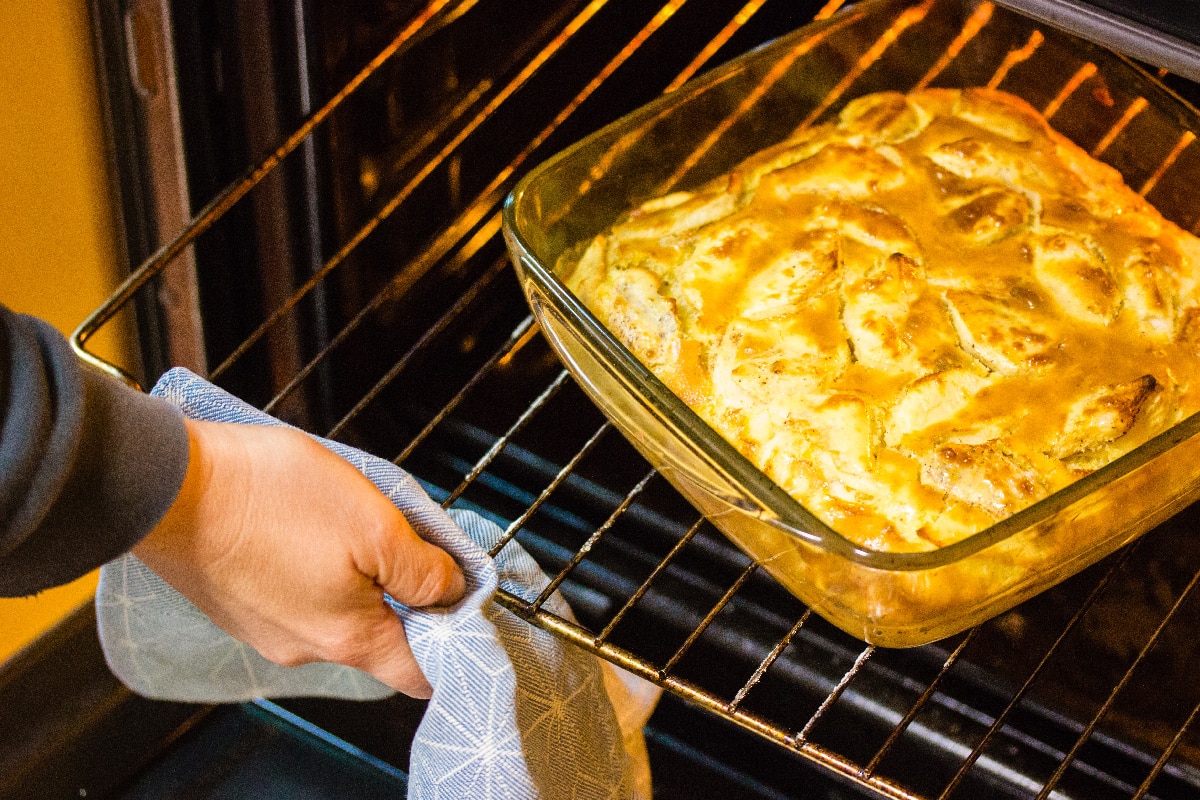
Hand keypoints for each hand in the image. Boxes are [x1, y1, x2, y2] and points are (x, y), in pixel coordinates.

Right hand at [132, 417, 464, 697]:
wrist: (167, 482)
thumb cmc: (270, 499)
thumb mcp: (377, 524)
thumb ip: (423, 570)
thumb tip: (451, 592)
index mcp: (349, 639)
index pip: (419, 672)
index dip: (451, 636)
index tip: (461, 596)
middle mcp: (305, 647)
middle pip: (380, 635)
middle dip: (401, 591)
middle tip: (403, 536)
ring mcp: (265, 628)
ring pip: (337, 609)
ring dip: (355, 571)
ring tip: (347, 520)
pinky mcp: (238, 602)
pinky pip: (295, 593)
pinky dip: (313, 565)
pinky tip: (304, 524)